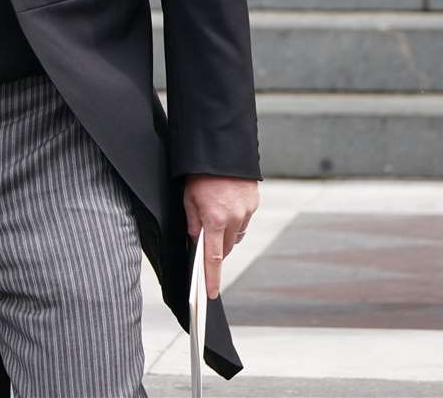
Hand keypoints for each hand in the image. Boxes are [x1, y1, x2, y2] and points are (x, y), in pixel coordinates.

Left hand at [184, 174, 258, 299]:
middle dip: (216, 251)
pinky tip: (225, 209)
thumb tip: (196, 240)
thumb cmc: (200, 173)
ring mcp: (247, 211)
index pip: (213, 258)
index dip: (211, 277)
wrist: (222, 149)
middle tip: (205, 246)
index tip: (210, 293)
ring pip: (236, 235)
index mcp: (215, 219)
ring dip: (226, 235)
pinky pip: (243, 220)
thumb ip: (193, 222)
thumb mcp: (188, 198)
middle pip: (227, 248)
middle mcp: (234, 218)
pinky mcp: (254, 203)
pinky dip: (234, 221)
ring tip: (214, 222)